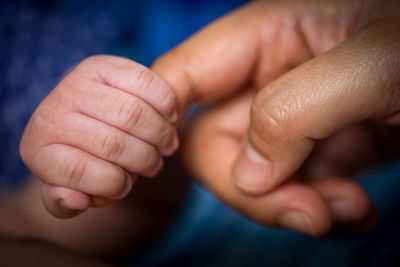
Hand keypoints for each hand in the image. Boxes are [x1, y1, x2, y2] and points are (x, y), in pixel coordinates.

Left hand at [20, 55, 178, 217]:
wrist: (89, 114)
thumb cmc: (87, 156)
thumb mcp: (72, 185)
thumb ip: (68, 203)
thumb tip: (77, 199)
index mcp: (38, 148)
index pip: (78, 172)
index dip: (113, 185)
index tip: (125, 184)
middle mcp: (51, 111)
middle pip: (113, 144)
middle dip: (145, 162)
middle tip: (155, 165)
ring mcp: (76, 82)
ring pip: (134, 115)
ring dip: (161, 136)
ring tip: (165, 145)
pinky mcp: (104, 64)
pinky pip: (146, 84)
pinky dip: (166, 106)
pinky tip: (169, 117)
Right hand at [153, 0, 399, 234]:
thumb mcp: (377, 63)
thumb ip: (296, 111)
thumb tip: (251, 173)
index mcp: (268, 32)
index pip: (183, 74)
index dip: (160, 114)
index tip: (160, 157)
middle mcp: (272, 74)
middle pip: (214, 140)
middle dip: (251, 188)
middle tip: (306, 212)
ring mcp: (297, 116)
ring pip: (254, 174)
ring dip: (293, 205)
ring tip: (344, 211)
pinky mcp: (323, 148)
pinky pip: (295, 189)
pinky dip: (319, 209)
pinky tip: (353, 211)